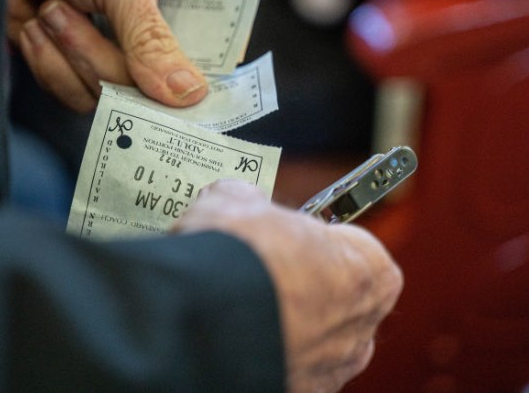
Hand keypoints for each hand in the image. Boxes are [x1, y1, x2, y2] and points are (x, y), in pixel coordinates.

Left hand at [2, 0, 218, 109]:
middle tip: (67, 12)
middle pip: (158, 86)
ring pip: (114, 96)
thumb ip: (150, 35)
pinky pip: (77, 96)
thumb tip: (187, 94)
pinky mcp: (81, 66)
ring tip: (50, 8)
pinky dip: (50, 66)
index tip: (180, 93)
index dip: (201, 74)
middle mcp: (161, 26)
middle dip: (102, 56)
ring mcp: (121, 50)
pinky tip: (36, 26)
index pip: (218, 48)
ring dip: (71, 55)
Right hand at [174, 179, 403, 392]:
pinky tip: (233, 331)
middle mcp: (361, 327)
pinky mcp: (296, 392)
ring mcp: (330, 369)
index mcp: (369, 272)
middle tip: (260, 263)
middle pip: (338, 297)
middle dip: (305, 282)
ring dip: (286, 320)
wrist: (202, 316)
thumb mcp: (238, 200)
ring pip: (314, 338)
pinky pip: (287, 365)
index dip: (315, 236)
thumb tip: (232, 197)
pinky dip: (265, 349)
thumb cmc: (238, 254)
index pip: (354, 246)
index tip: (286, 231)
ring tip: (238, 299)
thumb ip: (248, 200)